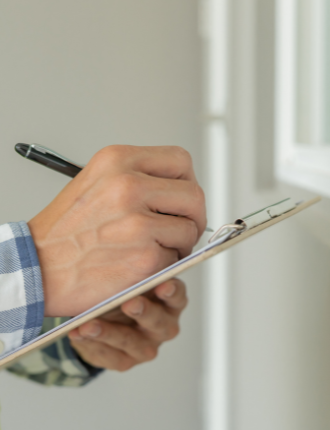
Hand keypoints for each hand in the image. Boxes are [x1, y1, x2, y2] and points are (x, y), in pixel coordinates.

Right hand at [28, 145, 205, 315]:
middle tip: (181, 228)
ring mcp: (138, 222)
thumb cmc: (65, 230)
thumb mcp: (97, 181)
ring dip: (179, 243)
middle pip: (194, 194)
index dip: (187, 182)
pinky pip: (176, 259)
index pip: (180, 161)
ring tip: (154, 247)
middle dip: (193, 216)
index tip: (182, 198)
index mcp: (118, 161)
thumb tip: (181, 186)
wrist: (35, 268)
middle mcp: (128, 186)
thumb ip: (138, 176)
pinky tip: (139, 263)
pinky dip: (164, 265)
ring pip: (189, 228)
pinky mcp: (144, 257)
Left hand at [67, 279, 187, 370]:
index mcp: (170, 303)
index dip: (172, 292)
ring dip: (110, 333)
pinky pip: (111, 357)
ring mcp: (146, 347)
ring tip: (88, 324)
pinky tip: (79, 334)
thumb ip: (134, 274)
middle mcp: (163, 327)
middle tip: (129, 303)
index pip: (177, 297)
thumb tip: (124, 260)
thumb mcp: (131, 280)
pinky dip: (93, 345)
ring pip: (132, 343)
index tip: (163, 285)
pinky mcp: (126, 361)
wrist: (103, 317)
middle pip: (159, 323)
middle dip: (144, 312)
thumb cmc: (122, 292)